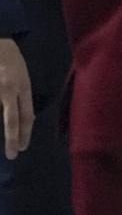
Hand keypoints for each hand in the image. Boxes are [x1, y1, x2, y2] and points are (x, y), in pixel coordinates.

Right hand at [0, 38, 33, 160]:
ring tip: (7, 146)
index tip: (23, 147)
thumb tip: (25, 118)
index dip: (25, 132)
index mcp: (23, 86)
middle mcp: (10, 89)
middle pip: (13, 119)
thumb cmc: (10, 60)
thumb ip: (21, 96)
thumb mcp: (22, 76)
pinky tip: (3, 126)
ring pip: (5, 115)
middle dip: (14, 138)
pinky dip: (1, 119)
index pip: (27, 115)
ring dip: (7, 131)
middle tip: (14, 154)